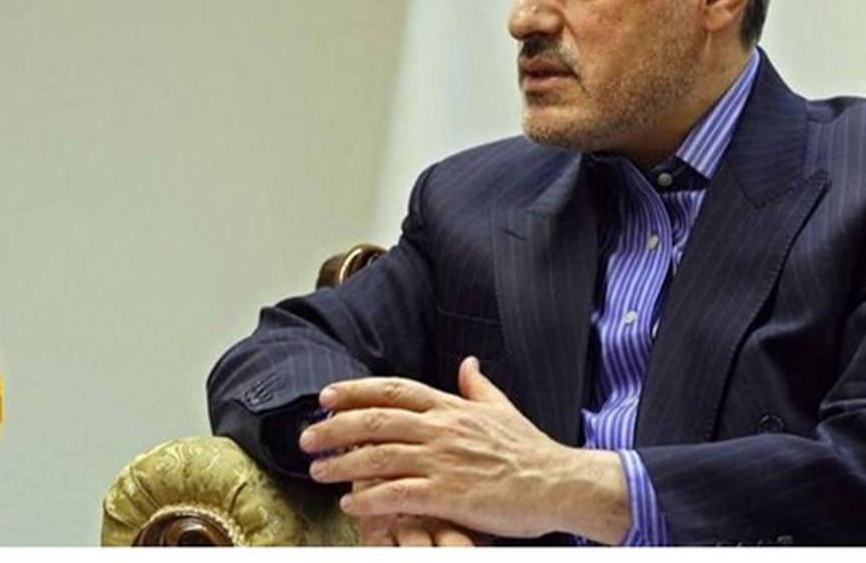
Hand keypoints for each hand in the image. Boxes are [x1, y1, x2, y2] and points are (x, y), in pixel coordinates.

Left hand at [299, 356, 629, 541]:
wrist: (558, 483)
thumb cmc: (530, 451)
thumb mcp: (502, 409)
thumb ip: (478, 386)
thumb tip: (467, 363)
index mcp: (451, 406)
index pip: (393, 390)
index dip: (356, 391)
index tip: (327, 396)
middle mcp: (442, 428)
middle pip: (376, 420)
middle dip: (335, 427)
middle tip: (307, 437)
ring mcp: (444, 460)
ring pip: (380, 456)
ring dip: (343, 464)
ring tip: (317, 470)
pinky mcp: (450, 494)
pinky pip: (399, 494)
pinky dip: (370, 498)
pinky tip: (350, 503)